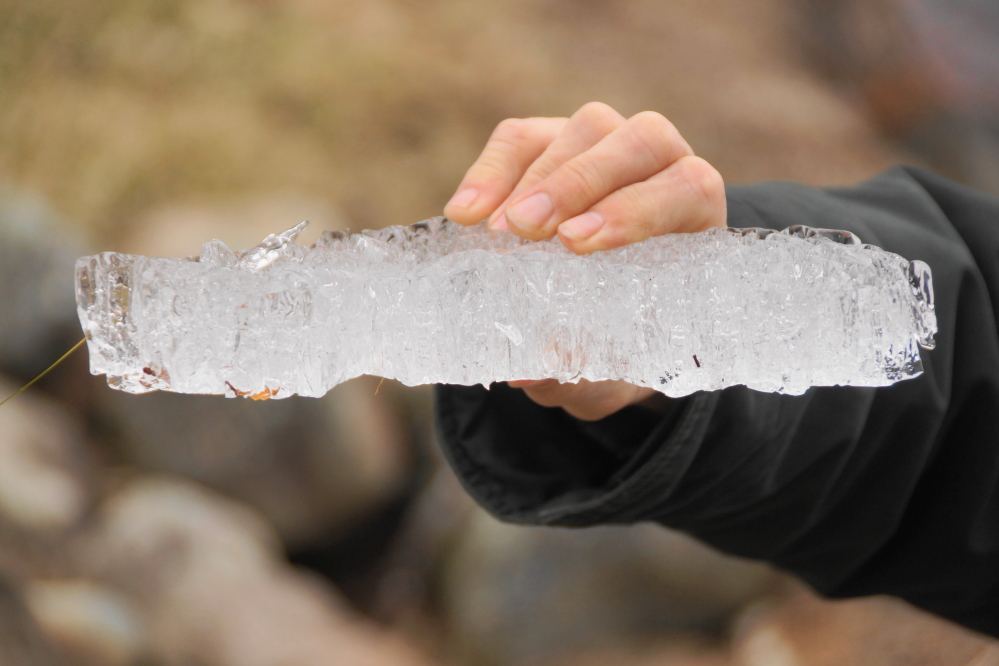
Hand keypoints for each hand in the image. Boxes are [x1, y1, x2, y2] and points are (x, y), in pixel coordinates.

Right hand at [443, 102, 726, 419]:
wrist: (596, 321)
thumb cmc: (618, 340)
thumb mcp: (608, 364)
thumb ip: (579, 367)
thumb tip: (528, 370)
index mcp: (695, 220)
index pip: (685, 187)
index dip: (635, 209)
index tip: (576, 244)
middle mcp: (662, 170)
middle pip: (638, 141)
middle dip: (578, 182)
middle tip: (525, 228)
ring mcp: (608, 148)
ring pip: (585, 129)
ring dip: (536, 177)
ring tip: (495, 231)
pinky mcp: (553, 143)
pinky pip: (524, 137)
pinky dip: (492, 170)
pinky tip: (464, 215)